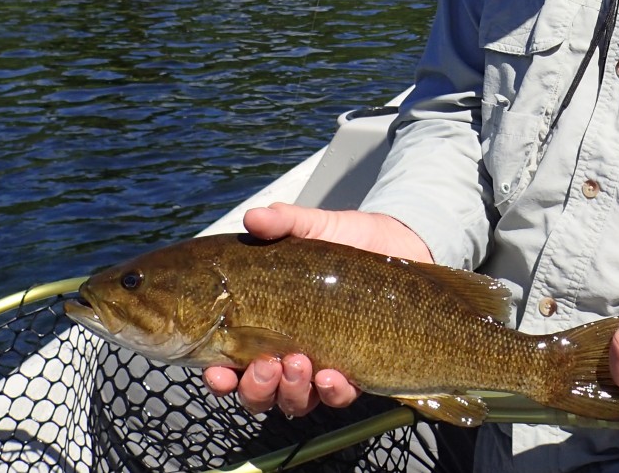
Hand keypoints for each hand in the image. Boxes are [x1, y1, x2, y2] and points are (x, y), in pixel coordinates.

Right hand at [201, 202, 432, 416]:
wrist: (402, 243)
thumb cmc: (347, 240)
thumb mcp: (315, 226)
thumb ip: (285, 223)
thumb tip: (254, 216)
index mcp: (266, 325)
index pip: (230, 363)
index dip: (219, 376)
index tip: (216, 371)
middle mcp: (288, 354)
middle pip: (259, 393)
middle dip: (256, 388)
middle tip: (265, 365)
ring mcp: (323, 365)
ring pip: (295, 401)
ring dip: (291, 391)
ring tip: (299, 363)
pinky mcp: (359, 369)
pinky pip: (340, 397)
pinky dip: (333, 392)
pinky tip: (333, 377)